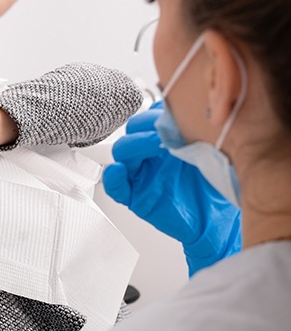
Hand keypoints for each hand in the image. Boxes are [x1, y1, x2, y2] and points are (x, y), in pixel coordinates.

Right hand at [103, 102, 240, 275]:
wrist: (217, 220)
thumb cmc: (215, 187)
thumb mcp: (212, 152)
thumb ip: (197, 131)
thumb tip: (189, 111)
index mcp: (166, 140)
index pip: (151, 117)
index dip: (157, 112)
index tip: (174, 113)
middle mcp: (151, 154)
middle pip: (132, 130)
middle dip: (145, 125)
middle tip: (165, 130)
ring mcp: (141, 174)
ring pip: (122, 153)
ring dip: (134, 145)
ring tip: (155, 145)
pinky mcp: (135, 196)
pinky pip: (115, 187)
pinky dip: (113, 178)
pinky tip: (118, 171)